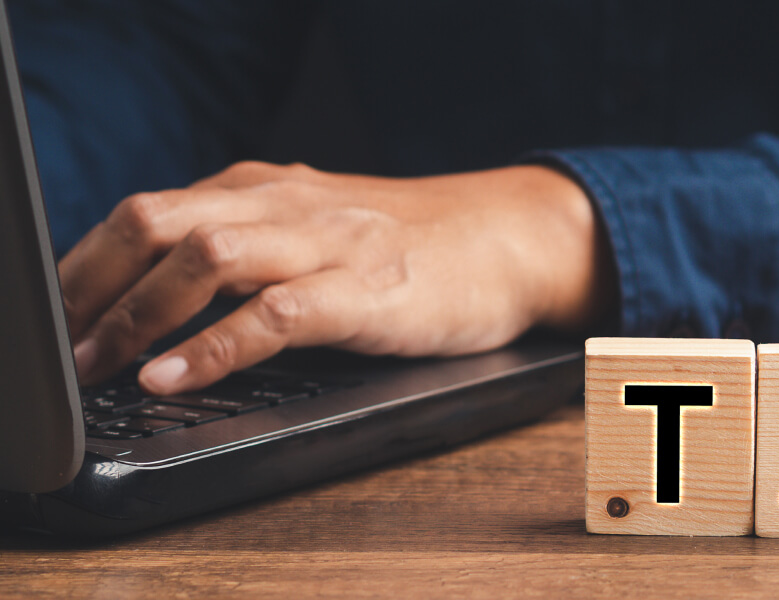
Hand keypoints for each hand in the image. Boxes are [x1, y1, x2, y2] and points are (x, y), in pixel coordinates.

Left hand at [61, 162, 615, 393]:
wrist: (505, 238)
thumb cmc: (409, 242)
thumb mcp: (314, 225)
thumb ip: (247, 241)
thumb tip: (160, 290)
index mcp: (265, 188)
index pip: (146, 211)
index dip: (86, 265)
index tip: (60, 315)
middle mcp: (286, 204)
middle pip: (156, 224)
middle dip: (93, 287)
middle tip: (66, 346)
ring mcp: (327, 243)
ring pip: (204, 259)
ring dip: (138, 315)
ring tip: (102, 364)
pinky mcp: (366, 290)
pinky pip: (274, 315)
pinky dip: (212, 348)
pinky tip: (174, 377)